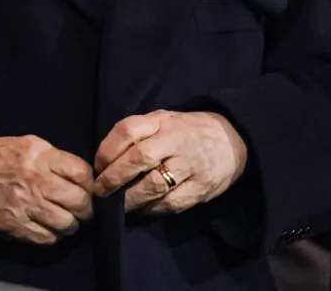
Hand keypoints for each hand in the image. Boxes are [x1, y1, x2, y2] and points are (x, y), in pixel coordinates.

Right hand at [0, 136, 94, 245]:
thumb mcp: (27, 145)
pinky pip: (47, 237)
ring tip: (69, 221)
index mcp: (40, 157)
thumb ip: (53, 157)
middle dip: (86, 208)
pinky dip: (53, 235)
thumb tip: (79, 174)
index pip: (81, 173)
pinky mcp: (16, 226)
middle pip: (79, 200)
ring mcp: (26, 206)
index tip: (89, 188)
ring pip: (66, 223)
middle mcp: (36, 181)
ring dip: (72, 224)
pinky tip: (51, 228)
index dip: (90, 183)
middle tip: (83, 209)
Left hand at [93, 110, 246, 215]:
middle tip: (100, 191)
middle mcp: (176, 140)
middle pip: (139, 158)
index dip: (107, 150)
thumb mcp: (164, 120)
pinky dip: (152, 209)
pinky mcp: (202, 187)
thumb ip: (138, 132)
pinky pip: (171, 203)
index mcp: (162, 121)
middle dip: (114, 178)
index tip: (97, 167)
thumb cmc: (187, 131)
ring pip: (154, 185)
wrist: (233, 139)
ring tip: (118, 205)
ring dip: (130, 199)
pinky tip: (143, 208)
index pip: (128, 130)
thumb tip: (104, 160)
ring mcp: (191, 165)